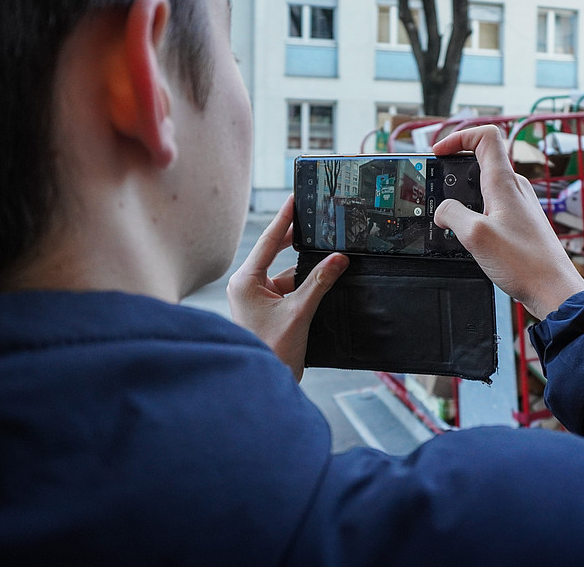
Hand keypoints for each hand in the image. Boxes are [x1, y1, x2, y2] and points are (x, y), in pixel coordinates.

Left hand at [227, 196, 347, 379]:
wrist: (264, 384)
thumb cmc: (271, 352)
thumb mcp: (299, 312)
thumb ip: (320, 282)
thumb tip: (338, 258)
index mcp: (245, 281)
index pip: (268, 241)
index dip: (284, 219)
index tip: (294, 199)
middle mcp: (246, 286)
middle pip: (275, 253)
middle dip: (297, 242)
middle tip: (316, 221)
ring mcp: (255, 298)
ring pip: (285, 273)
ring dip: (306, 271)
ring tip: (331, 259)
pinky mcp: (266, 309)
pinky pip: (288, 288)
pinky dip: (305, 286)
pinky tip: (324, 282)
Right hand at [433, 125, 583, 318]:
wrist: (552, 289)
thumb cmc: (524, 262)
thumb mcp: (475, 236)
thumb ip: (452, 215)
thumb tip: (442, 211)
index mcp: (504, 182)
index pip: (485, 136)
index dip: (459, 137)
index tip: (439, 153)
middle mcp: (514, 187)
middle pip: (481, 160)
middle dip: (454, 170)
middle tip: (436, 187)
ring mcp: (518, 204)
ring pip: (484, 186)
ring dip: (463, 195)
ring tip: (448, 217)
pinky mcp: (519, 221)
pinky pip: (491, 206)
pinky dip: (474, 212)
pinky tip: (467, 234)